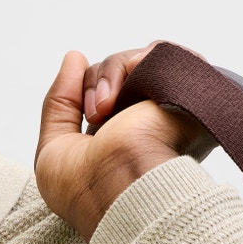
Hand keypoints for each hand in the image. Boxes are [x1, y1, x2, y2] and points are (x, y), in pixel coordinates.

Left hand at [35, 44, 208, 242]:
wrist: (121, 190)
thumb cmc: (87, 190)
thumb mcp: (55, 148)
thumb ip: (59, 103)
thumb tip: (73, 57)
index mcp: (127, 140)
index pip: (103, 94)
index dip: (84, 95)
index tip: (88, 117)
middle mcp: (151, 123)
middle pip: (118, 73)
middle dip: (96, 81)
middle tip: (97, 112)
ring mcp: (170, 107)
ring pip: (135, 61)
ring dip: (111, 74)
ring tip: (108, 106)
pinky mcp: (187, 92)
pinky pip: (161, 53)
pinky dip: (138, 61)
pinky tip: (132, 83)